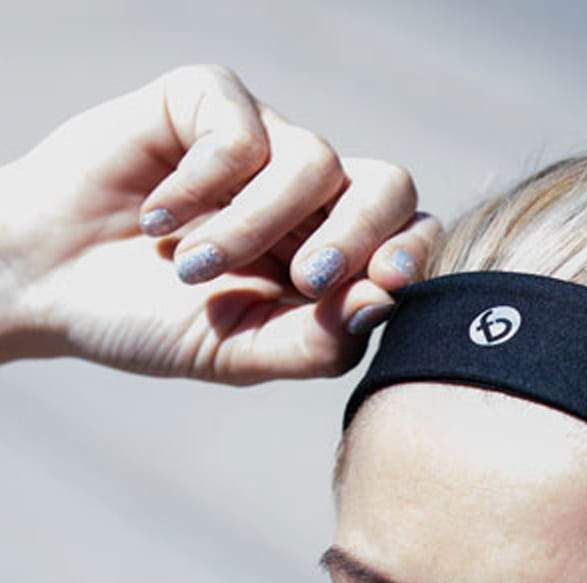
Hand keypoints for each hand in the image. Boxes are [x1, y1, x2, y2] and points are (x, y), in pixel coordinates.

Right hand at [0, 63, 435, 382]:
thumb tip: (386, 303)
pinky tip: (159, 215)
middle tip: (309, 280)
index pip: (409, 239)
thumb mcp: (242, 351)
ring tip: (190, 266)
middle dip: (361, 234)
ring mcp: (264, 143)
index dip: (411, 254)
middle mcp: (312, 197)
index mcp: (335, 256)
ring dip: (251, 227)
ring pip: (313, 162)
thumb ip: (317, 341)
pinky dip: (203, 185)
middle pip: (388, 185)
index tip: (385, 282)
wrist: (49, 284)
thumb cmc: (153, 320)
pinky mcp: (208, 102)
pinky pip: (241, 129)